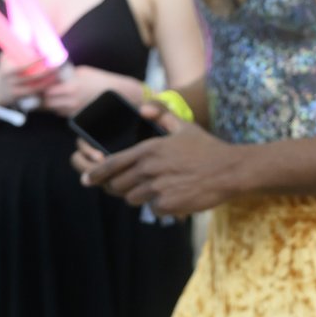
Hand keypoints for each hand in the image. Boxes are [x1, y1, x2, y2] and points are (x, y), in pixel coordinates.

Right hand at [0, 48, 60, 108]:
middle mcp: (12, 82)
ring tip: (58, 73)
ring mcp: (17, 91)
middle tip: (58, 64)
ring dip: (48, 81)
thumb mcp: (4, 58)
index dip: (35, 61)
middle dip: (47, 72)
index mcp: (7, 71)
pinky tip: (53, 82)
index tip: (46, 55)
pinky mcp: (22, 98)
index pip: (23, 66)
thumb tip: (31, 34)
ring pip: (36, 87)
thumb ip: (15, 49)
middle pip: (33, 77)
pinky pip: (36, 93)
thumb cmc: (2, 69)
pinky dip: (45, 88)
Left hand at [35, 65, 133, 118]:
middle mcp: (71, 102)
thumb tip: (52, 72)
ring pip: (54, 110)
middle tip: (41, 92)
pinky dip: (60, 108)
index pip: (47, 92)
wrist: (114, 93)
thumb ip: (66, 73)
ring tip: (51, 96)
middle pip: (47, 104)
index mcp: (71, 88)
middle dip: (43, 98)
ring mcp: (75, 110)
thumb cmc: (98, 79)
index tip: (38, 84)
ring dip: (50, 104)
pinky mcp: (78, 116)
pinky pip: (63, 113)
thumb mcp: (81, 71)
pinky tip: (62, 101)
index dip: (41, 88)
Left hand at [75, 108, 245, 219]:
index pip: (111, 164)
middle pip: (118, 185)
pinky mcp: (168, 205)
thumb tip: (142, 107)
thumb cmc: (207, 148)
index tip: (86, 180)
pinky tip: (173, 196)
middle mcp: (149, 169)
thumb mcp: (184, 126)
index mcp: (148, 150)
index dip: (95, 174)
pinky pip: (153, 209)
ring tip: (155, 189)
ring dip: (139, 196)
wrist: (230, 170)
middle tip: (128, 186)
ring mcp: (157, 189)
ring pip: (133, 198)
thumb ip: (161, 115)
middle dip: (119, 187)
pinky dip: (159, 205)